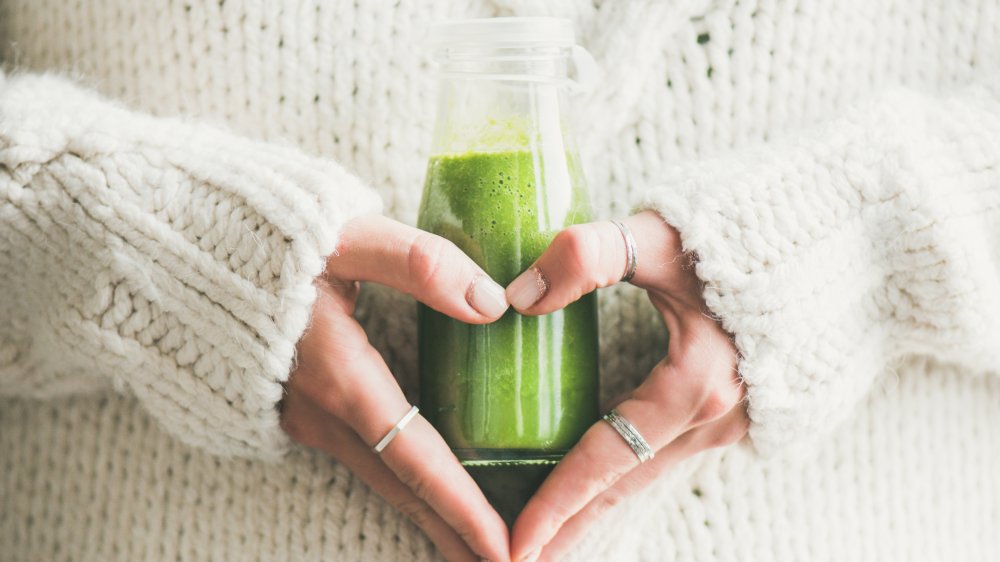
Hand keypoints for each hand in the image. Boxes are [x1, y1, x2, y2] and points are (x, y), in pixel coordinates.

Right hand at [281, 215, 510, 561]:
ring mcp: (302, 417)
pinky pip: (358, 461)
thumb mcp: (344, 237)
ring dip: (429, 516)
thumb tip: (492, 303)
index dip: (462, 508)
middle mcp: (320, 413)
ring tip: (472, 547)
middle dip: (454, 534)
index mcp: (341, 376)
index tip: (504, 549)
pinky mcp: (293, 409)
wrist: (176, 255)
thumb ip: (419, 264)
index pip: (415, 460)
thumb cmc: (262, 239)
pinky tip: (421, 494)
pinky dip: (399, 488)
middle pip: (401, 489)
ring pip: (379, 479)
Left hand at [506, 211, 747, 561]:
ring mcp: (738, 418)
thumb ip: (587, 256)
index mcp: (696, 384)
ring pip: (651, 474)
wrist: (854, 237)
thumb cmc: (757, 229)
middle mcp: (719, 417)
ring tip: (557, 535)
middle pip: (626, 486)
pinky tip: (609, 481)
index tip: (512, 543)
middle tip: (523, 561)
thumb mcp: (665, 234)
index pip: (605, 458)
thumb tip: (518, 296)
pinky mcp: (747, 409)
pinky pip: (673, 456)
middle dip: (573, 527)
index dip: (556, 502)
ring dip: (601, 506)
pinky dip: (632, 478)